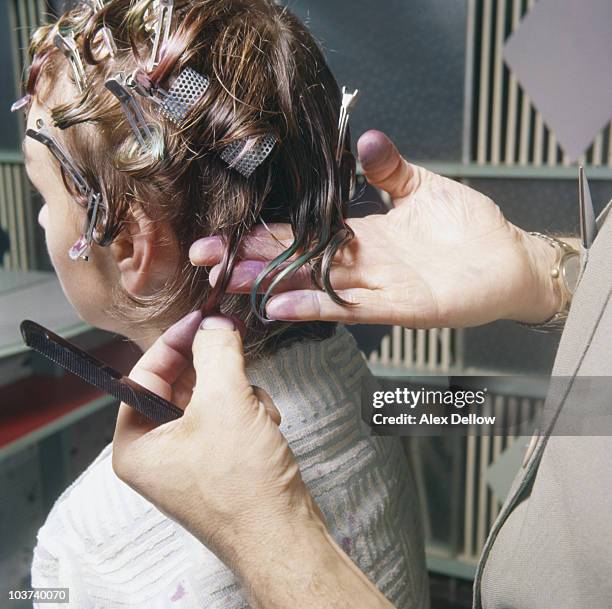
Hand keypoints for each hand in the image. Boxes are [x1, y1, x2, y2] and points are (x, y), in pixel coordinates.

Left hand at [112, 312, 396, 608]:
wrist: (284, 535)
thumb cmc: (243, 484)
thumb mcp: (225, 402)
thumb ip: (216, 351)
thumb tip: (215, 320)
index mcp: (136, 443)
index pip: (146, 373)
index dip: (176, 340)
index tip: (203, 316)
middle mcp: (158, 452)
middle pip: (181, 384)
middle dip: (217, 371)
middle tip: (235, 343)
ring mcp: (190, 458)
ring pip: (210, 397)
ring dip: (239, 392)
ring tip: (258, 409)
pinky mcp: (220, 461)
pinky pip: (228, 417)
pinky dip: (250, 412)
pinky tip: (267, 425)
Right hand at [190, 130, 558, 327]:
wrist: (509, 260)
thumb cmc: (469, 228)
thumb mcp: (425, 189)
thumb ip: (391, 171)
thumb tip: (364, 139)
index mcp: (364, 235)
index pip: (304, 231)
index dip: (265, 231)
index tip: (226, 229)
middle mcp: (362, 263)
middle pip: (298, 259)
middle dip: (251, 258)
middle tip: (205, 257)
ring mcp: (378, 287)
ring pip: (315, 285)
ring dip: (273, 283)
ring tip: (232, 281)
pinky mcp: (400, 306)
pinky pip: (351, 307)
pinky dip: (316, 305)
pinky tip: (283, 303)